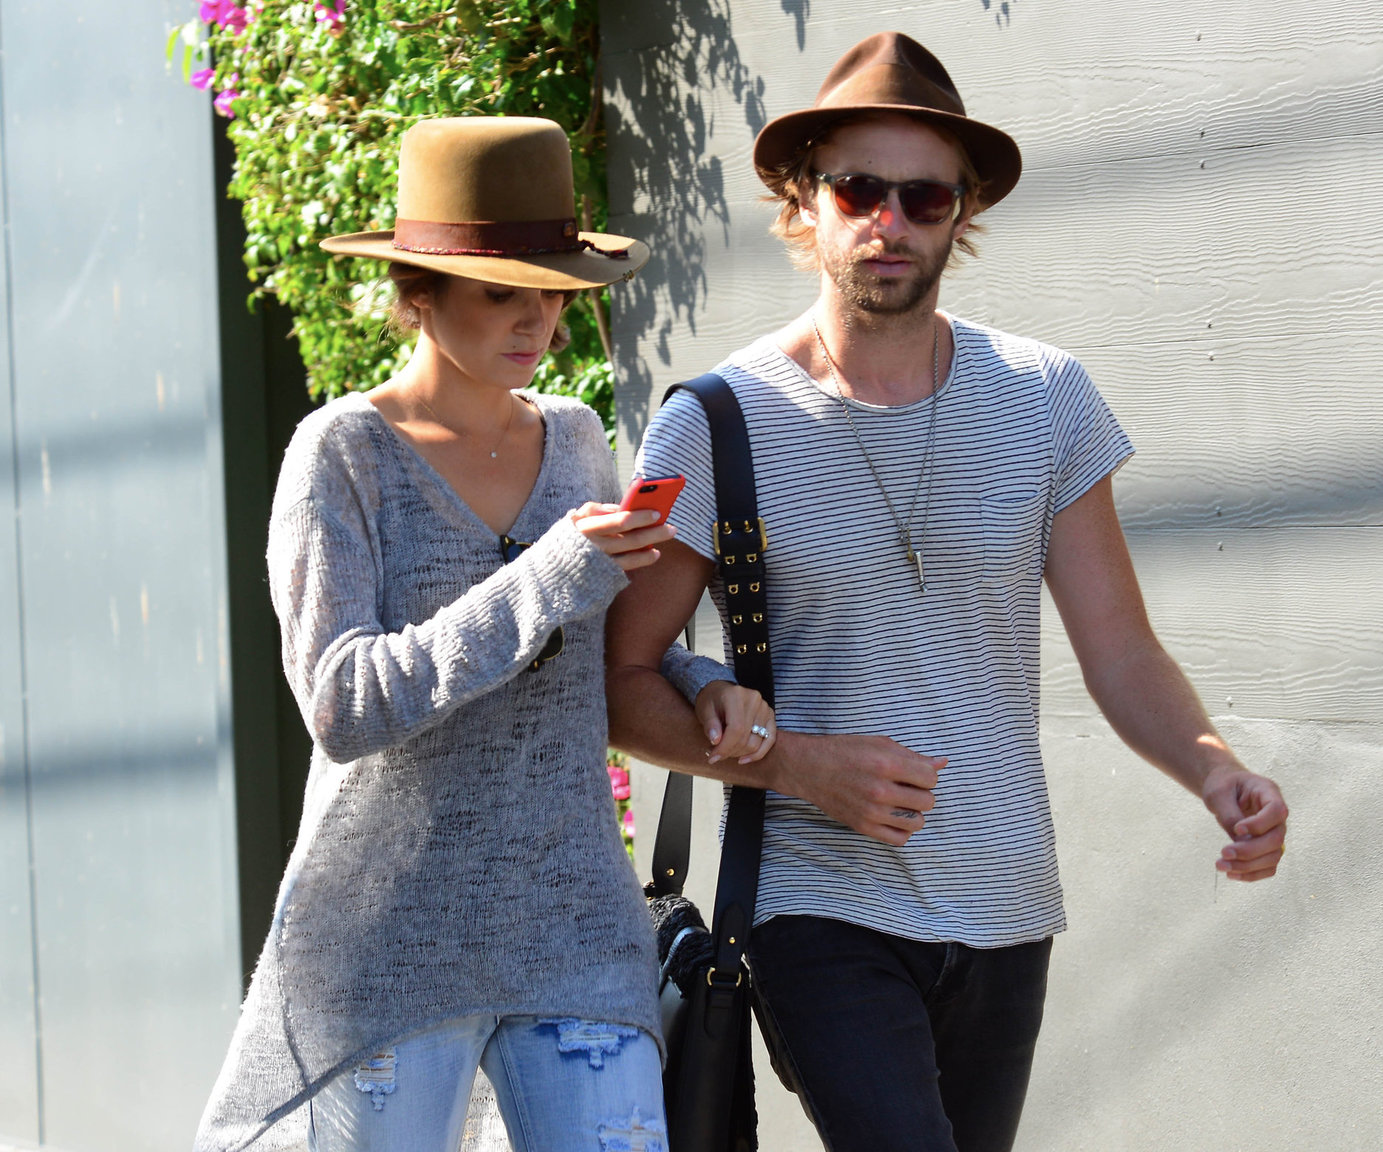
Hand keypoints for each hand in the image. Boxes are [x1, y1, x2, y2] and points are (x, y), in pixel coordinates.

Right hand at [570, 503, 674, 571]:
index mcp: (586, 528)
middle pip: (630, 538)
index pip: (619, 520)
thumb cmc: (568, 538)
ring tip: (667, 534)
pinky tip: (654, 553)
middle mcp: (595, 547)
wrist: (551, 571)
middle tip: (672, 526)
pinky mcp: (603, 576)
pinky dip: (643, 560)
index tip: (657, 511)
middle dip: (654, 531)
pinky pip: (627, 567)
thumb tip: (619, 506)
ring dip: (652, 544)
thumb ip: (594, 509)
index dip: (639, 516)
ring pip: (631, 553)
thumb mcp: (574, 519)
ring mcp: (600, 564)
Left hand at [695, 681, 776, 763]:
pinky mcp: (770, 715)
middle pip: (746, 737)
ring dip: (740, 753)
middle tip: (716, 755)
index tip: (713, 758)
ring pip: (756, 742)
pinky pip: (770, 739)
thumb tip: (716, 741)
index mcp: (736, 695)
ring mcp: (765, 707)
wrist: (721, 691)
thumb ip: (710, 725)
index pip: (736, 728)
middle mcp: (754, 699)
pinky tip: (744, 759)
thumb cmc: (711, 701)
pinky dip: (758, 753)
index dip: (725, 747)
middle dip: (730, 752)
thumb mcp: (704, 710)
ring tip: (726, 752)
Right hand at [770, 731, 946, 845]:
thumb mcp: (879, 744)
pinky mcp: (863, 826)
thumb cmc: (845, 752)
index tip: (915, 774)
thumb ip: (913, 756)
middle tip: (907, 788)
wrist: (810, 768)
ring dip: (914, 813)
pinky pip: (899, 839)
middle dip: (922, 794)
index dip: (927, 775)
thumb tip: (942, 763)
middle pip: (927, 802)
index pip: (931, 778)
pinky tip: (894, 817)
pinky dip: (903, 830)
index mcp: (887, 764)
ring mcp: (872, 811)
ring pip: (917, 822)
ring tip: (901, 803)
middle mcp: (880, 790)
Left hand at [1203, 766, 1287, 880]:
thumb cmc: (1223, 786)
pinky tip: (1231, 874)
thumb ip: (1230, 814)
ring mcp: (1275, 833)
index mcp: (1269, 793)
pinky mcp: (1267, 847)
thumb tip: (1240, 841)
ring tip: (1221, 866)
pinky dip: (1252, 874)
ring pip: (1273, 857)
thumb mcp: (1219, 793)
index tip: (1236, 829)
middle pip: (1276, 839)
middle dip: (1250, 850)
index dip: (1259, 824)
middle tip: (1223, 853)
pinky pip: (1268, 866)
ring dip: (1248, 866)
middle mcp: (1277, 816)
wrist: (1225, 788)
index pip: (1276, 811)